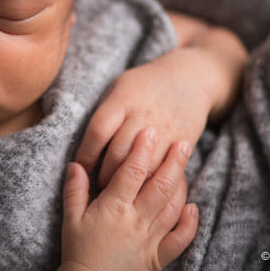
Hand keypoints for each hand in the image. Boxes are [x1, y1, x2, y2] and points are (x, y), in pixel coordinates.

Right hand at [56, 128, 197, 270]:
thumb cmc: (78, 251)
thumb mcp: (71, 218)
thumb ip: (75, 189)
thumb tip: (76, 163)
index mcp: (113, 208)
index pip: (132, 172)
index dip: (142, 150)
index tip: (150, 132)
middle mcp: (135, 221)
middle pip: (159, 186)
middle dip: (173, 162)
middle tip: (183, 142)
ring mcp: (149, 239)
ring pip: (172, 207)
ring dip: (181, 185)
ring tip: (185, 167)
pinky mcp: (158, 257)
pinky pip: (179, 240)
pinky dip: (189, 224)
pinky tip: (193, 207)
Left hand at [75, 48, 212, 187]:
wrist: (189, 78)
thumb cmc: (146, 84)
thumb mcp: (120, 86)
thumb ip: (104, 113)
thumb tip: (84, 145)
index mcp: (123, 99)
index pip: (98, 131)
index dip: (86, 153)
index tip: (80, 167)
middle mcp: (143, 115)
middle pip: (118, 154)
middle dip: (103, 175)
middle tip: (96, 186)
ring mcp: (164, 130)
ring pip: (141, 167)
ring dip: (127, 185)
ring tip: (116, 192)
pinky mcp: (182, 143)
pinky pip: (163, 170)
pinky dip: (150, 183)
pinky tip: (141, 189)